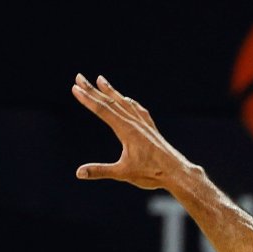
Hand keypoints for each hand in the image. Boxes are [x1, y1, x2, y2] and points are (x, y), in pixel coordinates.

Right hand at [72, 74, 194, 190]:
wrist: (177, 172)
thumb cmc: (151, 174)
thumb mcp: (123, 173)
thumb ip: (100, 171)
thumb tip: (78, 173)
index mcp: (126, 130)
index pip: (103, 110)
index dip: (87, 99)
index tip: (75, 88)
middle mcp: (135, 122)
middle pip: (110, 101)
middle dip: (93, 89)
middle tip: (79, 77)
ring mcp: (144, 124)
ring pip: (124, 102)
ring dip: (111, 91)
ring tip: (101, 80)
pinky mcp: (151, 128)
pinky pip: (137, 109)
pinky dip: (128, 102)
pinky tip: (127, 100)